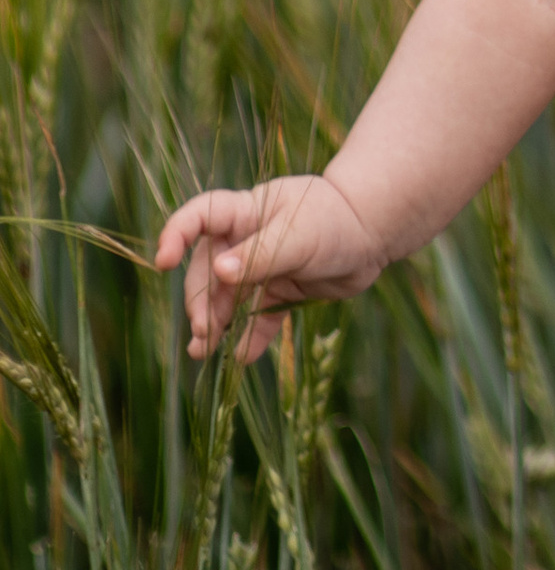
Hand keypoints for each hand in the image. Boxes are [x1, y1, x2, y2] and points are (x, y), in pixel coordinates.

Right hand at [155, 176, 392, 362]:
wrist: (375, 234)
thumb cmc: (336, 220)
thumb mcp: (300, 235)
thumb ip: (260, 255)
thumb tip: (219, 272)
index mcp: (247, 211)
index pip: (201, 216)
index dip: (177, 234)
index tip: (164, 262)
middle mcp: (246, 238)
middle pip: (208, 270)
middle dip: (201, 300)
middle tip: (202, 332)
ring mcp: (261, 266)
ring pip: (228, 298)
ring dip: (215, 323)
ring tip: (203, 352)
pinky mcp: (279, 291)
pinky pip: (256, 316)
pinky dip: (248, 336)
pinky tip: (240, 358)